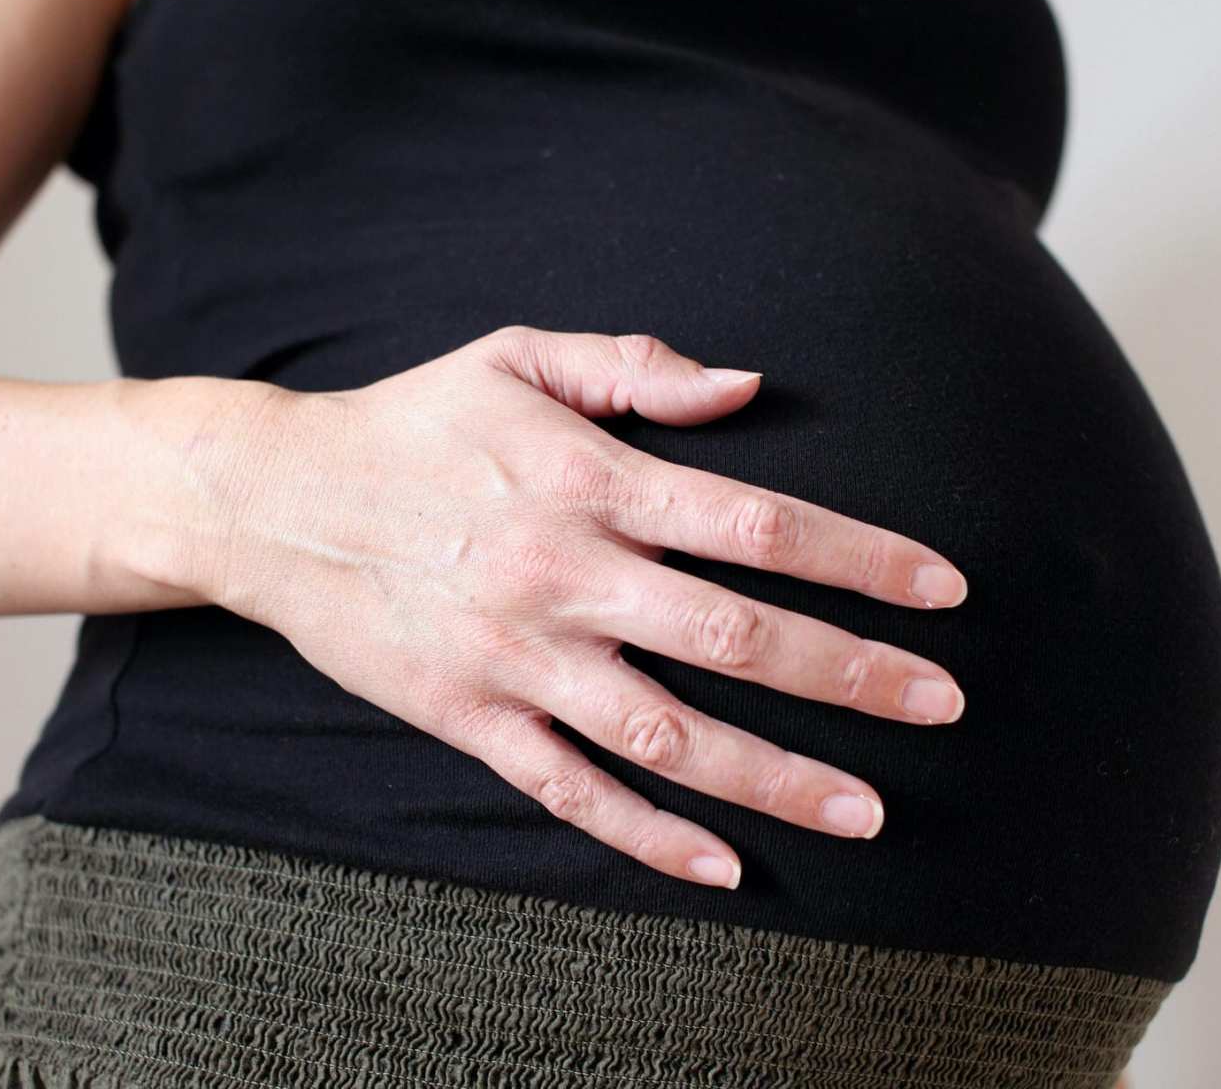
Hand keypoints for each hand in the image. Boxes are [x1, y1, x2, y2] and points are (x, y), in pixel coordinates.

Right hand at [205, 325, 968, 889]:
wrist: (275, 501)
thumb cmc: (410, 421)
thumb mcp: (516, 356)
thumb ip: (634, 367)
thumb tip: (748, 386)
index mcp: (588, 478)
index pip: (758, 524)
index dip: (863, 558)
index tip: (943, 591)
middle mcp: (565, 573)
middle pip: (736, 637)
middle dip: (854, 675)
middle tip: (945, 704)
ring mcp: (517, 657)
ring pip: (668, 732)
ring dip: (774, 776)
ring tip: (869, 811)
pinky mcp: (470, 717)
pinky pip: (570, 790)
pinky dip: (646, 833)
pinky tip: (721, 864)